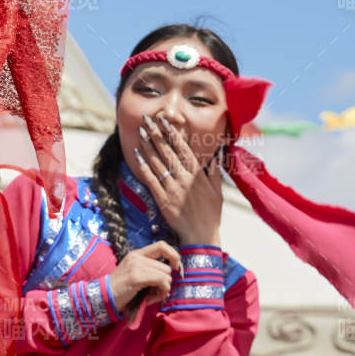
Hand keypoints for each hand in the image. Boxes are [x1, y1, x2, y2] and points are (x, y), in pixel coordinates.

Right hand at [109, 241, 181, 310]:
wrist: (103, 297)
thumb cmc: (121, 289)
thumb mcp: (135, 274)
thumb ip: (150, 270)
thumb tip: (170, 276)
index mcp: (136, 254)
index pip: (162, 245)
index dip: (173, 255)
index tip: (175, 268)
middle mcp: (136, 257)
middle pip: (166, 266)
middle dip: (166, 281)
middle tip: (159, 291)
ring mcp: (136, 266)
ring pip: (166, 274)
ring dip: (164, 288)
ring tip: (153, 295)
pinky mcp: (136, 276)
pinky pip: (161, 281)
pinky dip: (162, 291)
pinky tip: (153, 298)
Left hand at [135, 114, 223, 245]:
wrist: (201, 236)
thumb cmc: (211, 214)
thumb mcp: (218, 191)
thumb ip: (216, 171)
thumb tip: (218, 153)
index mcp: (198, 174)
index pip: (183, 148)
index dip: (173, 133)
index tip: (165, 121)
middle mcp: (184, 178)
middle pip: (168, 151)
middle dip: (156, 133)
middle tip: (147, 119)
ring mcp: (172, 188)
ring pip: (158, 162)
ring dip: (148, 145)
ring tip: (140, 131)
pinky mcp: (162, 199)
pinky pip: (150, 179)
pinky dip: (143, 166)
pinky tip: (136, 154)